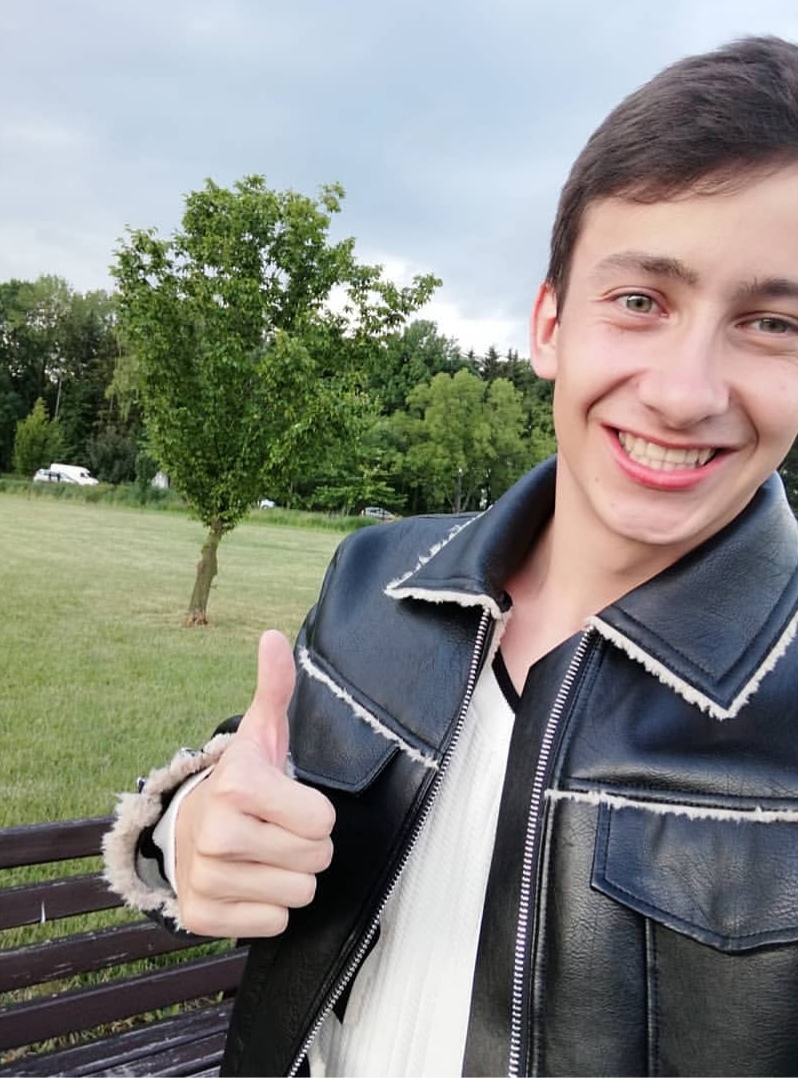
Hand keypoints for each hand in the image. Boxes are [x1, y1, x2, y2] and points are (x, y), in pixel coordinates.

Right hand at [174, 630, 334, 937]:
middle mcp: (217, 834)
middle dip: (305, 846)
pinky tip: (247, 881)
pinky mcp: (202, 917)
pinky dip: (267, 907)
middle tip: (276, 829)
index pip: (324, 821)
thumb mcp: (259, 734)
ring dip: (289, 876)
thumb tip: (273, 638)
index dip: (314, 813)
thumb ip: (275, 687)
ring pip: (299, 894)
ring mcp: (206, 878)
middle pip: (316, 860)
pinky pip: (274, 923)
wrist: (185, 828)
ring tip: (262, 854)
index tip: (288, 802)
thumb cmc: (239, 782)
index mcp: (238, 786)